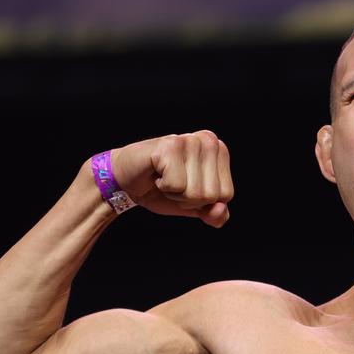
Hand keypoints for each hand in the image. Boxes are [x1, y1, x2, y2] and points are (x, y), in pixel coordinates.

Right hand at [102, 130, 233, 226]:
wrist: (127, 182)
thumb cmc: (162, 190)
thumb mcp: (194, 207)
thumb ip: (214, 214)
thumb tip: (220, 210)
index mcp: (219, 151)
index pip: (226, 195)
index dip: (202, 201)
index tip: (186, 187)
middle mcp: (208, 140)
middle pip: (212, 195)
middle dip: (189, 199)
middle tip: (172, 183)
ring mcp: (189, 140)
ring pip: (196, 192)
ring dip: (175, 194)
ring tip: (165, 178)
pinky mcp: (169, 145)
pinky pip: (177, 185)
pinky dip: (164, 187)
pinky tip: (156, 174)